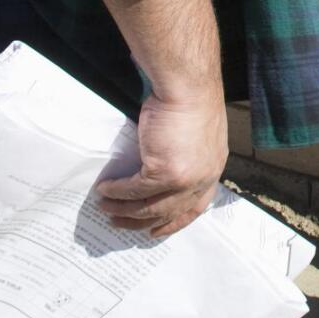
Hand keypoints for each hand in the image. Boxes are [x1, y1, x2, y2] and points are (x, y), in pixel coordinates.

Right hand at [94, 85, 229, 237]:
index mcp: (213, 170)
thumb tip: (160, 169)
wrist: (187, 87)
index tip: (157, 230)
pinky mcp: (164, 172)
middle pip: (169, 211)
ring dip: (125, 210)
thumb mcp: (197, 135)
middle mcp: (202, 179)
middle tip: (120, 223)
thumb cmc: (190, 101)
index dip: (175, 221)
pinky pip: (134, 189)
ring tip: (106, 209)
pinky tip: (105, 190)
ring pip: (149, 205)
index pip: (196, 206)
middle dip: (142, 220)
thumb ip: (187, 157)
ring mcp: (184, 180)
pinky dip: (117, 192)